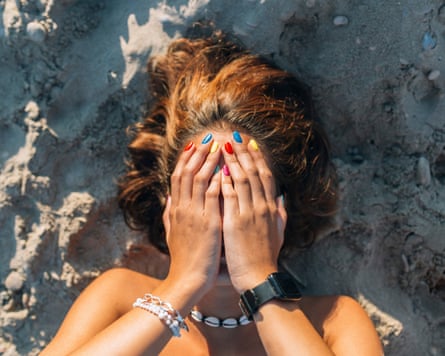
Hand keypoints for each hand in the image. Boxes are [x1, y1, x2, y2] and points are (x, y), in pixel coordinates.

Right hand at [163, 136, 221, 295]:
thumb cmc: (183, 257)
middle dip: (198, 153)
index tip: (193, 145)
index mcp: (175, 209)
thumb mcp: (171, 233)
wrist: (187, 278)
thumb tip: (168, 198)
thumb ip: (169, 214)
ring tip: (218, 146)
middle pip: (187, 172)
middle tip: (208, 138)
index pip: (178, 177)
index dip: (186, 159)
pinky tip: (225, 169)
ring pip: (199, 179)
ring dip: (209, 161)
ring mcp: (195, 214)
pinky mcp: (209, 223)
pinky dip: (218, 180)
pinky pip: (212, 196)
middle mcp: (183, 208)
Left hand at [221, 134, 286, 292]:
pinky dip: (225, 182)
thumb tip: (281, 197)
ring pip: (242, 180)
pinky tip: (218, 170)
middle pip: (254, 173)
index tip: (251, 144)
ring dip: (233, 161)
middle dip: (244, 153)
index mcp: (271, 208)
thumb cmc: (267, 257)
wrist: (259, 278)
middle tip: (235, 136)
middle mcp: (262, 207)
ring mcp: (249, 214)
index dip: (258, 158)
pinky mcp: (235, 223)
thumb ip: (280, 213)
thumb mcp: (279, 233)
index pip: (266, 176)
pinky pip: (230, 197)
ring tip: (224, 146)